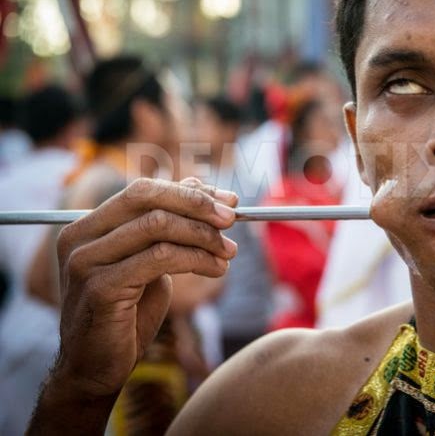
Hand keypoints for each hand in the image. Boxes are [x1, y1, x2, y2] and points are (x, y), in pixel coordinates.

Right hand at [52, 177, 237, 397]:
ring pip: (158, 225)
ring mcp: (86, 262)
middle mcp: (79, 237)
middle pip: (147, 197)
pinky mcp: (100, 288)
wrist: (97, 369)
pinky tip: (217, 270)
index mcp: (88, 226)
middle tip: (232, 220)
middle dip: (197, 205)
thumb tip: (201, 187)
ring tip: (229, 253)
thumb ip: (169, 228)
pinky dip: (198, 259)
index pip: (143, 190)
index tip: (229, 202)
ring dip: (204, 236)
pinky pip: (161, 258)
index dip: (189, 192)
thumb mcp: (151, 263)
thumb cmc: (127, 314)